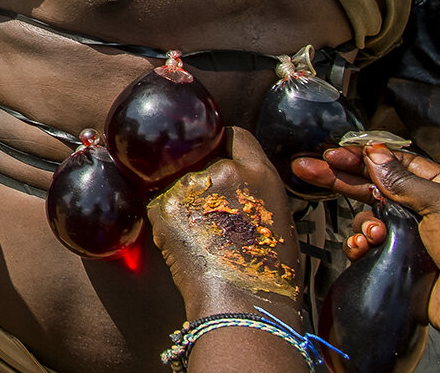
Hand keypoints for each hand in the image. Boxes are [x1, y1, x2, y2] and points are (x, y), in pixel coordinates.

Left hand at [150, 129, 301, 319]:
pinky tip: (187, 241)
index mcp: (259, 172)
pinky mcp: (163, 206)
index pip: (235, 137)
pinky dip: (170, 218)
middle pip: (203, 159)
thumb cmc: (268, 272)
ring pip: (181, 183)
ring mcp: (189, 187)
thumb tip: (235, 182)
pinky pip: (162, 203)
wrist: (242, 303)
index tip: (219, 155)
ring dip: (186, 199)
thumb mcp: (277, 217)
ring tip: (204, 235)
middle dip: (204, 179)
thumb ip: (253, 189)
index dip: (226, 146)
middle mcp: (222, 171)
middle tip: (212, 210)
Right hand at [304, 144, 439, 334]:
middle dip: (338, 178)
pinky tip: (362, 249)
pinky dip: (358, 248)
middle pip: (371, 187)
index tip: (332, 154)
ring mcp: (407, 238)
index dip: (360, 157)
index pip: (391, 164)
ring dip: (361, 225)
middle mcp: (420, 212)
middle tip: (307, 169)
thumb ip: (403, 180)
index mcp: (435, 190)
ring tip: (371, 235)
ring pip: (366, 220)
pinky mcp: (397, 263)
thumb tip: (374, 155)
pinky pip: (366, 249)